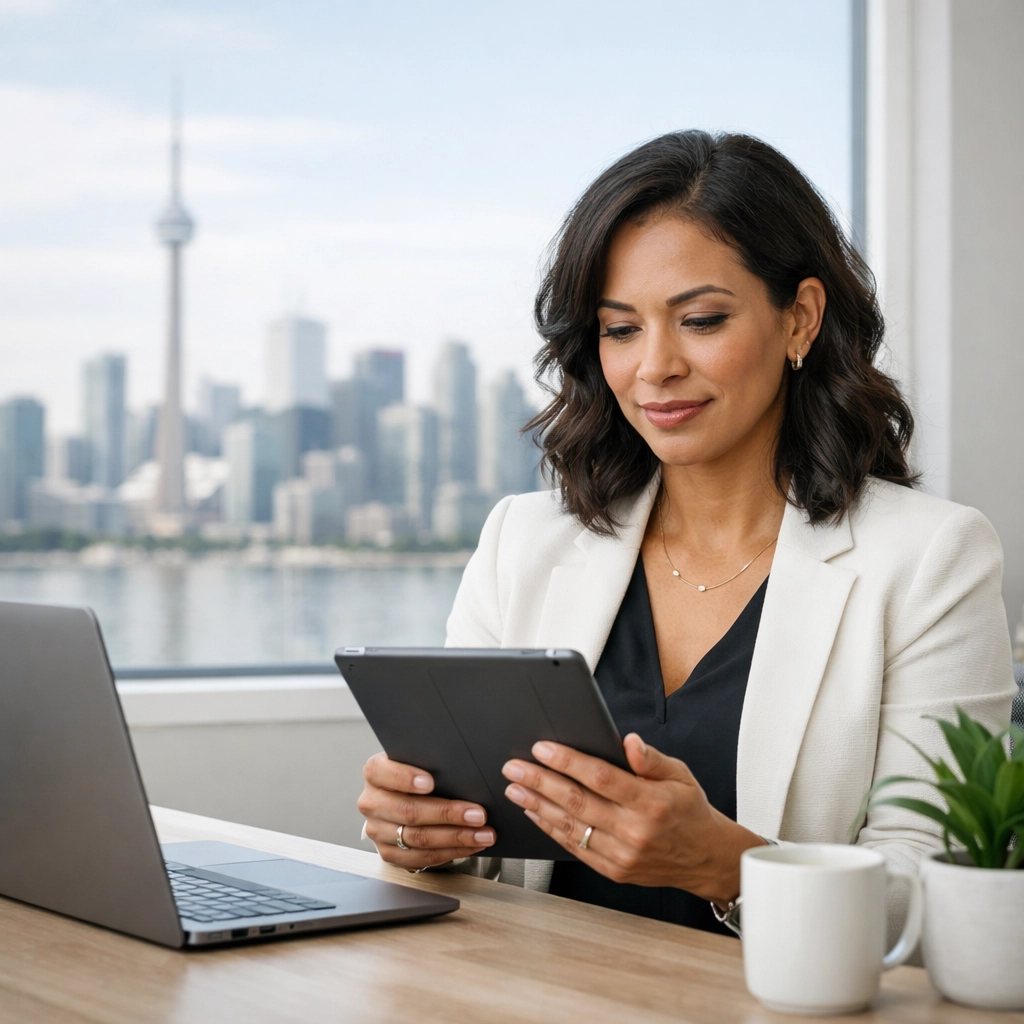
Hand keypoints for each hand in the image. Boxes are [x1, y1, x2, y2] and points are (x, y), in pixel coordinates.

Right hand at [357, 752, 495, 869]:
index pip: (382, 772)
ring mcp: (378, 830)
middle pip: (408, 811)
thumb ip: (432, 761)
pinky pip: (421, 858)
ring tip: (483, 834)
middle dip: (448, 814)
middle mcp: (372, 802)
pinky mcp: (389, 853)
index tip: (431, 782)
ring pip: (418, 838)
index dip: (405, 777)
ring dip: (456, 838)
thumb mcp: (418, 760)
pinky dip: (451, 852)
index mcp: (375, 772)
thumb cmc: (416, 774)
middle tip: (478, 814)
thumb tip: (464, 766)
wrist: (401, 798)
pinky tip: (471, 846)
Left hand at [501, 734, 764, 903]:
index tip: (542, 748)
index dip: (567, 761)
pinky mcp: (614, 870)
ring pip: (570, 827)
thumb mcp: (681, 775)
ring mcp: (622, 854)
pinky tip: (535, 814)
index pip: (600, 777)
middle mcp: (634, 830)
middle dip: (539, 782)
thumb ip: (651, 758)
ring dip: (537, 806)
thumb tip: (628, 741)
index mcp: (651, 802)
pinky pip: (575, 848)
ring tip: (515, 789)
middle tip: (514, 768)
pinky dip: (551, 829)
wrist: (706, 858)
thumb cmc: (690, 811)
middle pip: (576, 802)